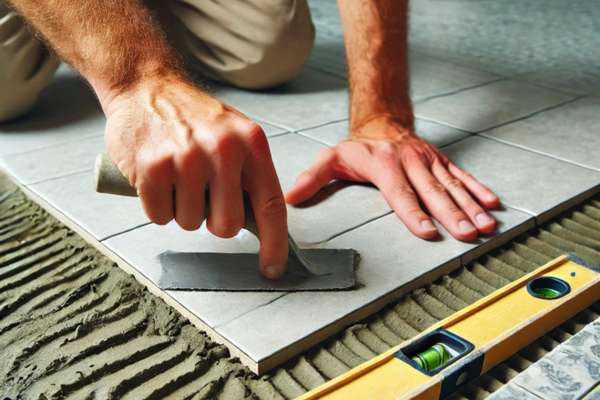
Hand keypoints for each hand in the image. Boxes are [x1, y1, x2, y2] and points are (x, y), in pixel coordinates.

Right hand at [100, 73, 287, 278]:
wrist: (146, 86)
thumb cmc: (194, 117)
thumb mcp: (235, 133)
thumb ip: (250, 172)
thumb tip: (261, 223)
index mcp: (251, 143)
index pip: (270, 205)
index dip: (274, 243)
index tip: (273, 268)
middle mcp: (223, 150)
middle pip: (227, 225)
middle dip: (214, 222)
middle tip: (203, 197)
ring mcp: (187, 158)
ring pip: (190, 223)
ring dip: (182, 211)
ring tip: (178, 178)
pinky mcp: (153, 167)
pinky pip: (159, 216)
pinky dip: (157, 207)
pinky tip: (157, 180)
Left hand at [286, 117, 499, 240]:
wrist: (382, 121)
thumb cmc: (357, 148)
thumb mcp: (331, 158)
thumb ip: (313, 178)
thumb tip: (290, 198)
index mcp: (384, 166)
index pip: (400, 193)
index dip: (414, 213)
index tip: (427, 232)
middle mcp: (410, 162)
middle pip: (433, 192)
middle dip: (452, 215)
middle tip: (468, 234)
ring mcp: (429, 161)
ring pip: (452, 185)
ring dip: (470, 206)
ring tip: (486, 226)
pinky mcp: (441, 160)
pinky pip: (462, 175)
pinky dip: (478, 189)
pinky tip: (492, 204)